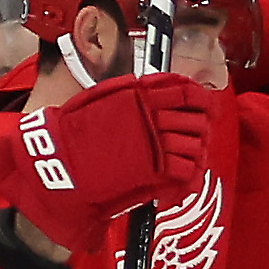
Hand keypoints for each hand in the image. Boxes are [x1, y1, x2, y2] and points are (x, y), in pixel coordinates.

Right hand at [0, 73, 224, 255]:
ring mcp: (153, 143)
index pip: (185, 92)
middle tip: (200, 138)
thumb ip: (128, 93)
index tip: (208, 107)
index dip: (203, 100)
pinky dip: (187, 177)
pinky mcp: (152, 170)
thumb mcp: (100, 99)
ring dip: (196, 154)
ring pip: (195, 146)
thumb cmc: (75, 133)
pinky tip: (179, 180)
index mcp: (139, 95)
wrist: (60, 163)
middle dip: (202, 130)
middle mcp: (150, 116)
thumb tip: (152, 88)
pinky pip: (185, 171)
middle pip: (196, 120)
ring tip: (190, 160)